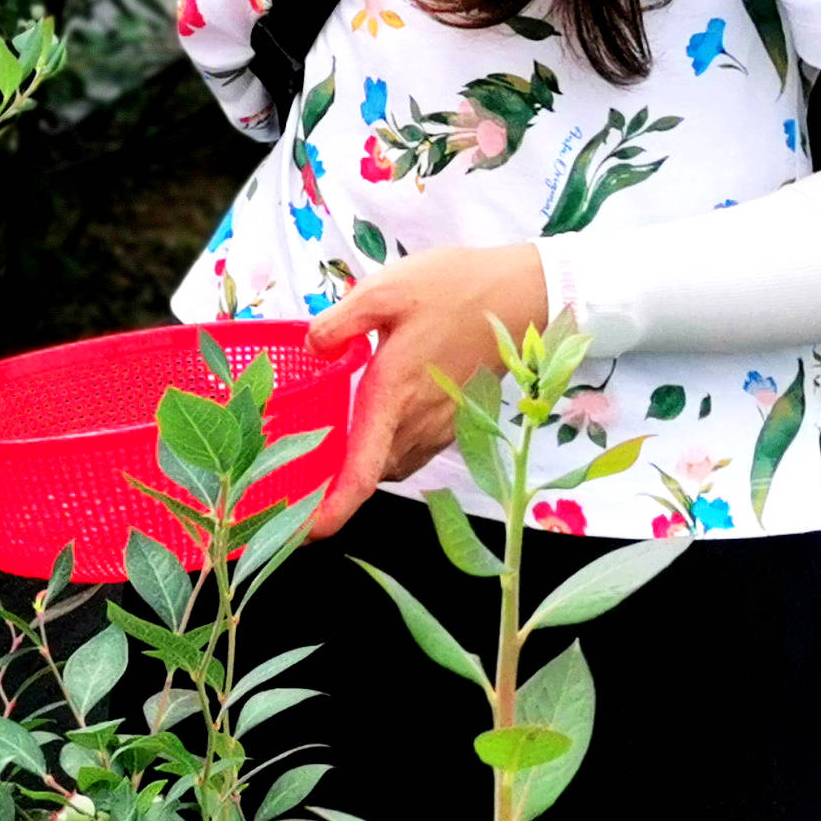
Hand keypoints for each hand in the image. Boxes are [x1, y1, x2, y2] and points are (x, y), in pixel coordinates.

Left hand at [299, 243, 550, 539]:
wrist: (523, 294)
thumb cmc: (455, 288)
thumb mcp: (386, 290)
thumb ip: (342, 322)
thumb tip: (311, 349)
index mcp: (393, 394)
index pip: (362, 471)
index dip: (334, 509)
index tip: (306, 532)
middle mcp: (418, 421)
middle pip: (373, 474)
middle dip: (337, 488)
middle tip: (297, 482)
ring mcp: (441, 423)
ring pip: (394, 464)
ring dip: (365, 468)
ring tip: (327, 457)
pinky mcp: (455, 416)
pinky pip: (414, 450)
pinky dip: (388, 451)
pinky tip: (372, 425)